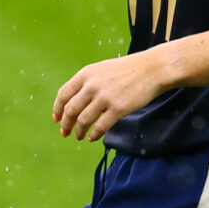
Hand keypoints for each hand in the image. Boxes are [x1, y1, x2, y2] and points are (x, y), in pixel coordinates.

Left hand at [52, 51, 167, 141]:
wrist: (151, 69)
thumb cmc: (127, 70)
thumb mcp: (101, 69)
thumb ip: (87, 83)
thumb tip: (74, 102)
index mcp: (86, 74)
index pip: (63, 94)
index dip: (58, 109)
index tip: (56, 119)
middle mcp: (92, 85)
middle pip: (71, 110)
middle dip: (66, 124)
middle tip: (65, 132)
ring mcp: (104, 97)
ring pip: (84, 120)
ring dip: (78, 131)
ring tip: (79, 136)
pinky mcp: (118, 108)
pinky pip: (100, 127)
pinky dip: (94, 135)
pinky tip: (92, 138)